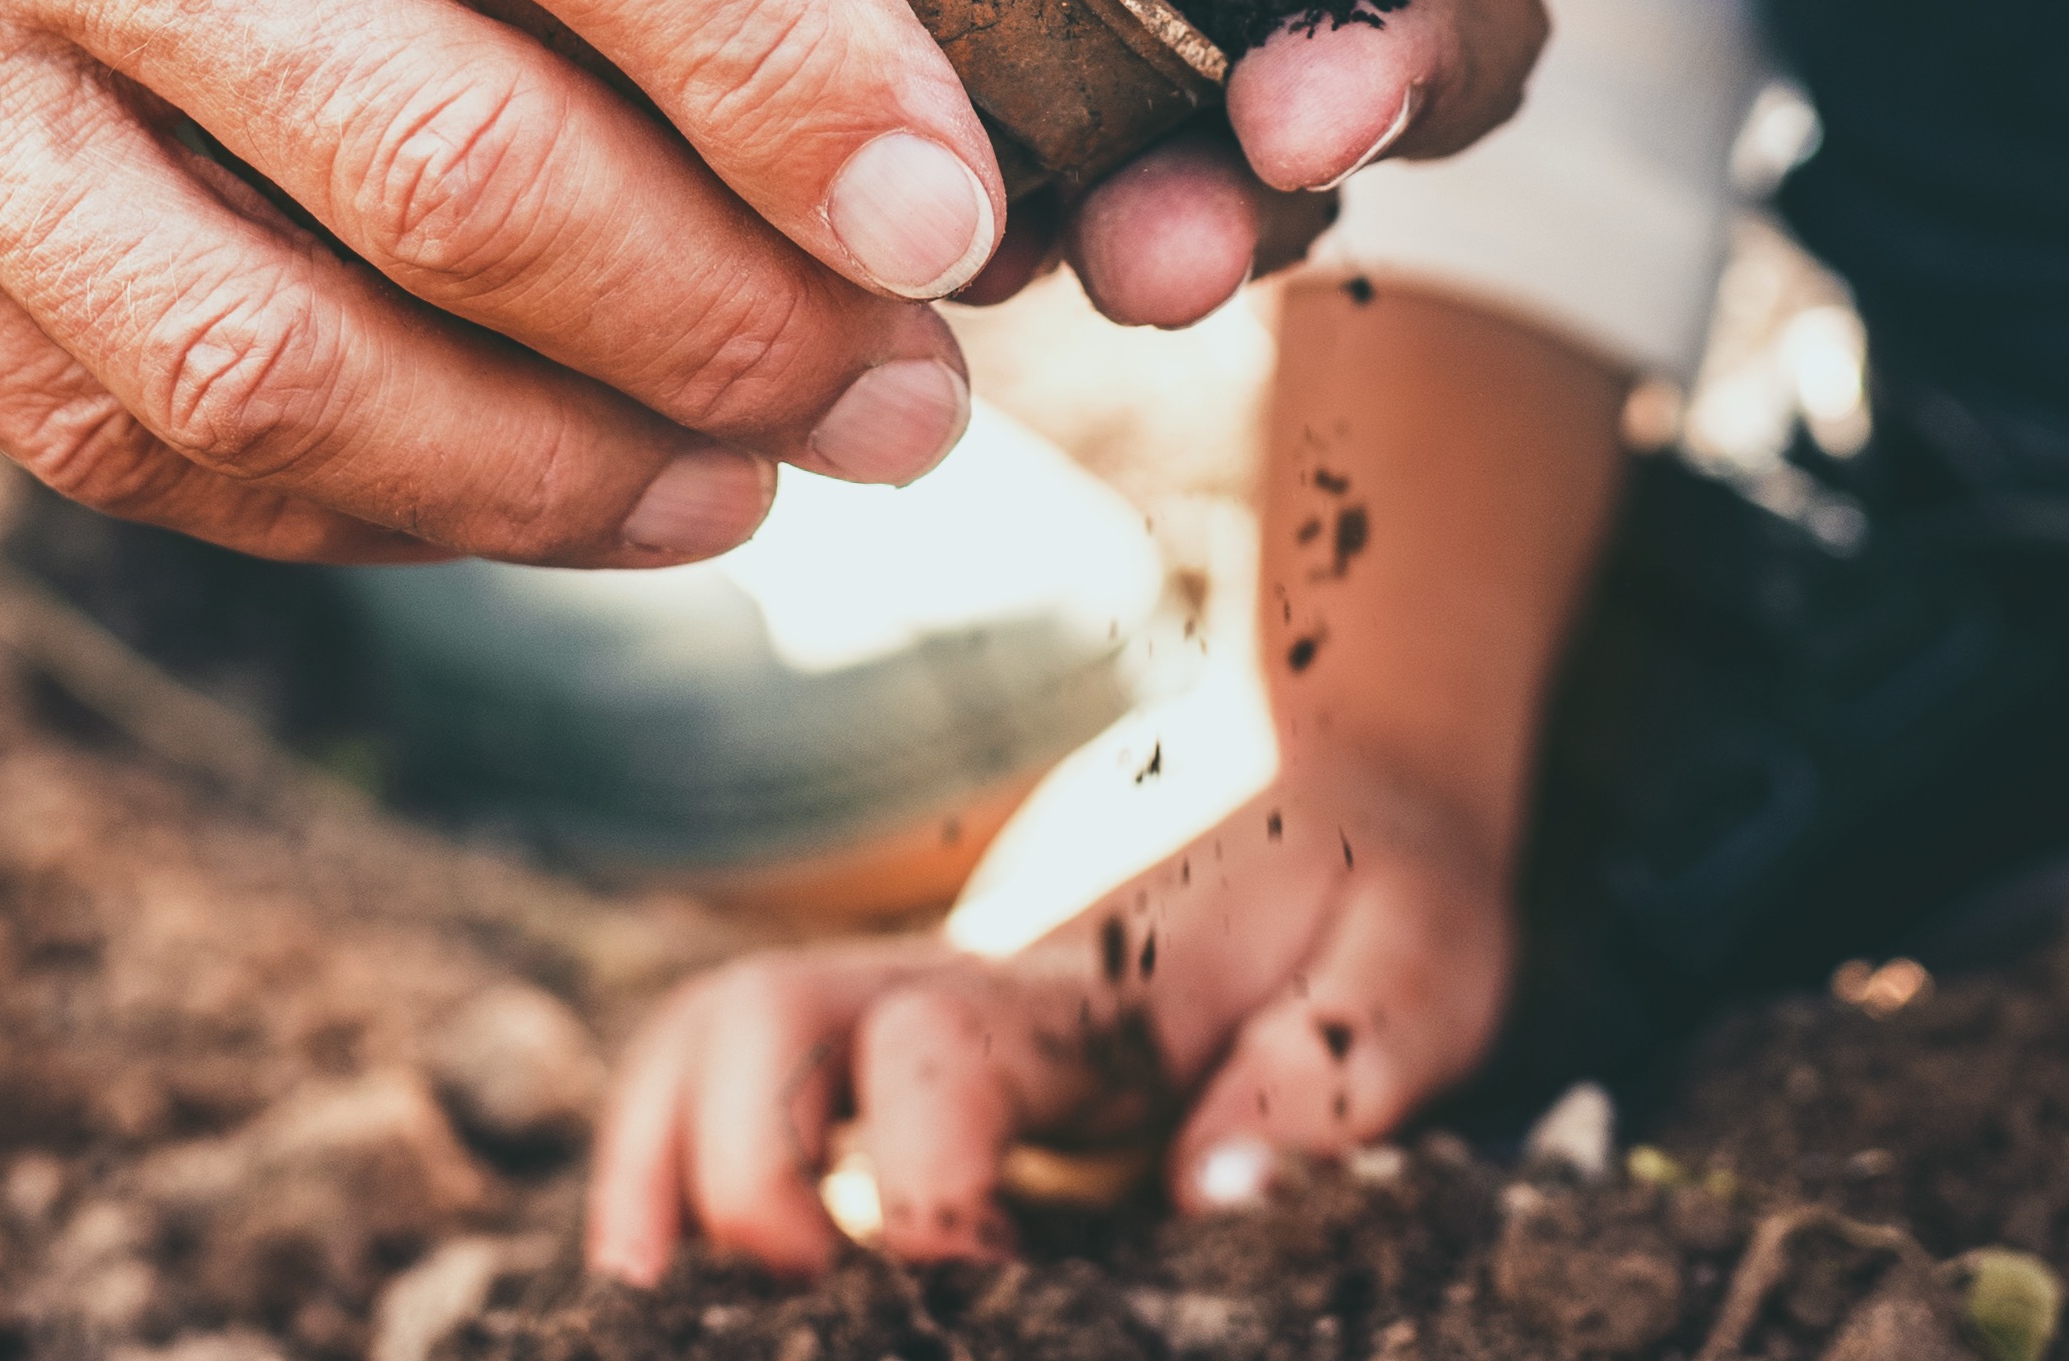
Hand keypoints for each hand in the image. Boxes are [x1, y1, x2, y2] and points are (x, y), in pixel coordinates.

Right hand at [0, 0, 1017, 563]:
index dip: (786, 61)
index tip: (949, 187)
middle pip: (446, 168)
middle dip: (736, 319)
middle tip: (913, 384)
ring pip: (275, 368)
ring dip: (561, 473)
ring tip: (750, 482)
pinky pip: (92, 417)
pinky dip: (329, 489)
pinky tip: (494, 483)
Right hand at [585, 744, 1518, 1275]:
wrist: (1341, 767)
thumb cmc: (1382, 889)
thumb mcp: (1418, 973)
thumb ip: (1328, 1074)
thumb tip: (1206, 1193)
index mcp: (1089, 987)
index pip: (934, 1051)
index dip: (923, 1186)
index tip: (976, 1285)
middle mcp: (964, 985)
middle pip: (757, 1018)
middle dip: (738, 1171)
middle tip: (804, 1302)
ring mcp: (911, 1007)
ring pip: (713, 1032)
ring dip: (657, 1158)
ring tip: (650, 1300)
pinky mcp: (899, 1046)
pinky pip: (732, 1068)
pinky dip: (669, 1158)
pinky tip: (672, 1271)